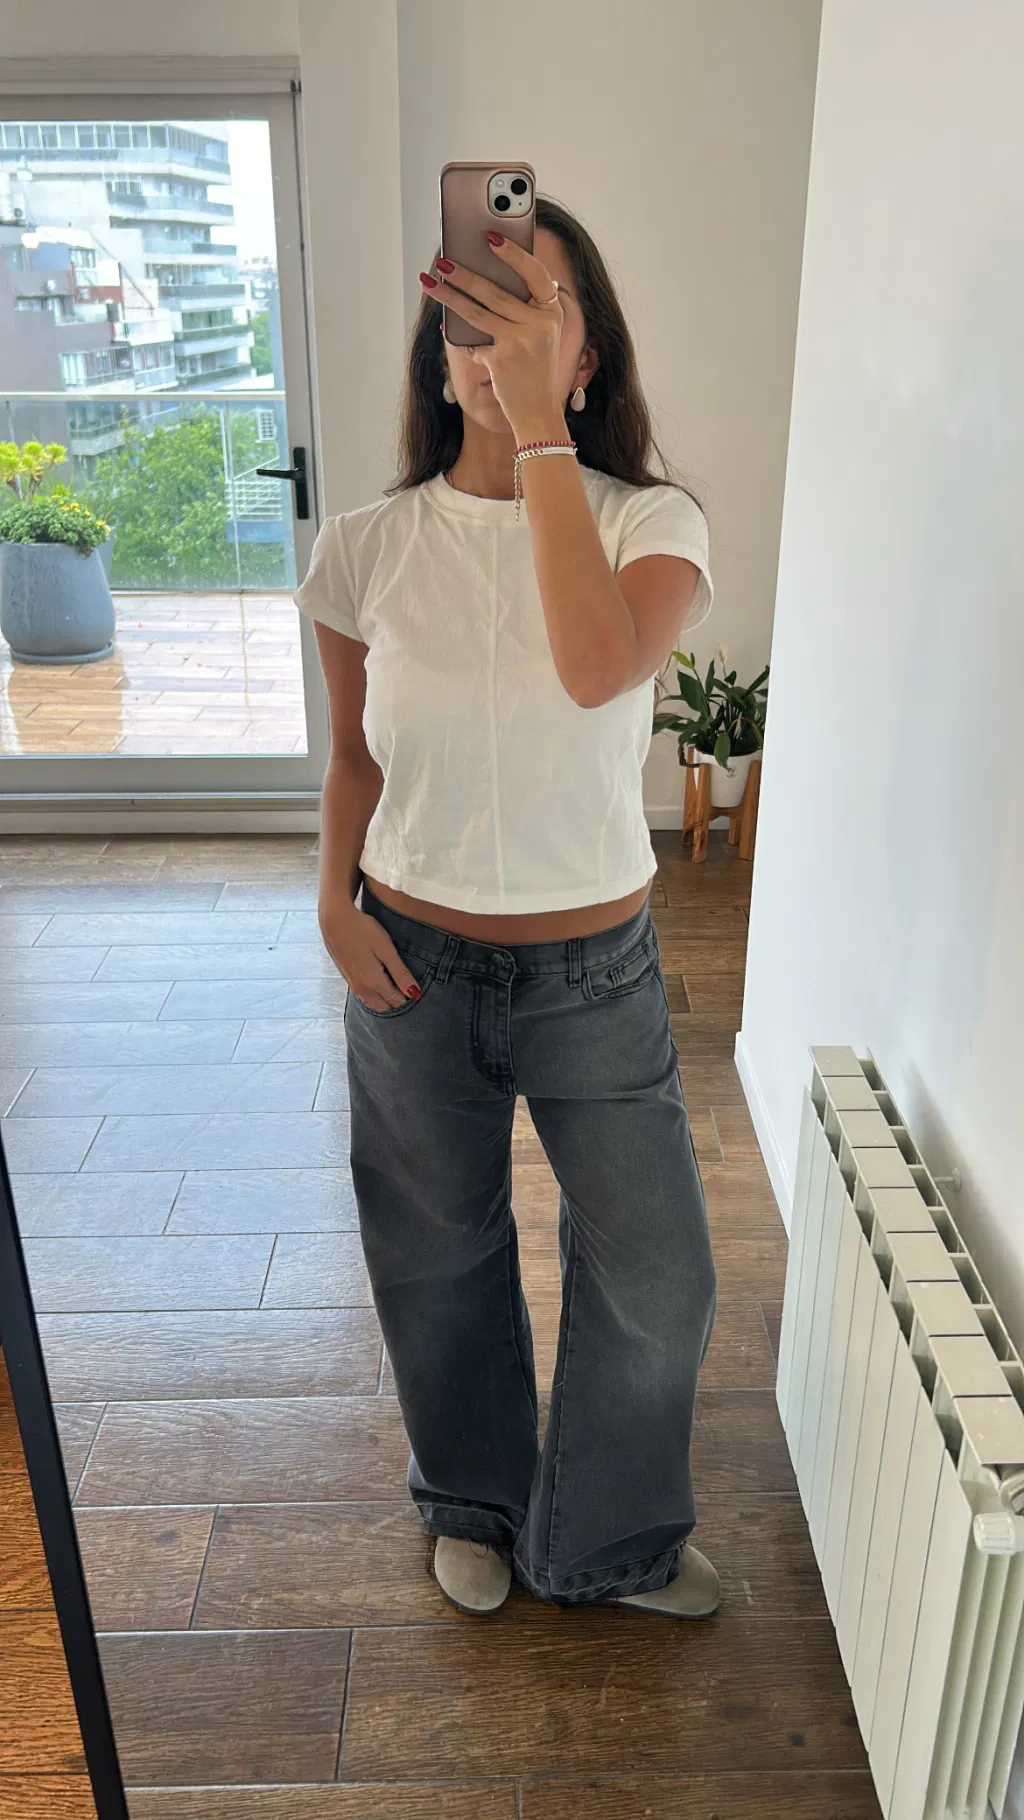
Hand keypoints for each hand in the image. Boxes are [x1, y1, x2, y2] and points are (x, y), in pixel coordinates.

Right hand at [319, 899, 421, 1011]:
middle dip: (397, 1001)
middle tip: (406, 986)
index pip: (396, 1001)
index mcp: (373, 982)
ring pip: (372, 1003)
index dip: (408, 997)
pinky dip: (374, 995)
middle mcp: (361, 988)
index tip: (415, 988)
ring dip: (385, 999)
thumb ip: (400, 973)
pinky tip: (378, 981)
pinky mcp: (347, 977)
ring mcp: (352, 984)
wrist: (334, 920)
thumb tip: (415, 994)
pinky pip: (364, 995)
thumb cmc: (362, 930)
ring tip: (394, 984)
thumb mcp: (386, 949)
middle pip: (384, 1006)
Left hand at [420, 236, 565, 436]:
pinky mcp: (501, 360)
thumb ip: (521, 311)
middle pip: (495, 292)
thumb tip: (478, 281)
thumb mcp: (538, 337)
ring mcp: (521, 342)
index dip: (514, 254)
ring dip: (449, 296)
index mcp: (552, 313)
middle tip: (443, 260)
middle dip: (464, 274)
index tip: (491, 237)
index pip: (536, 274)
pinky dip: (459, 340)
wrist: (539, 413)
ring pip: (476, 312)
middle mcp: (540, 325)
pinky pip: (472, 343)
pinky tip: (445, 329)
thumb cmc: (534, 371)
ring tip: (429, 282)